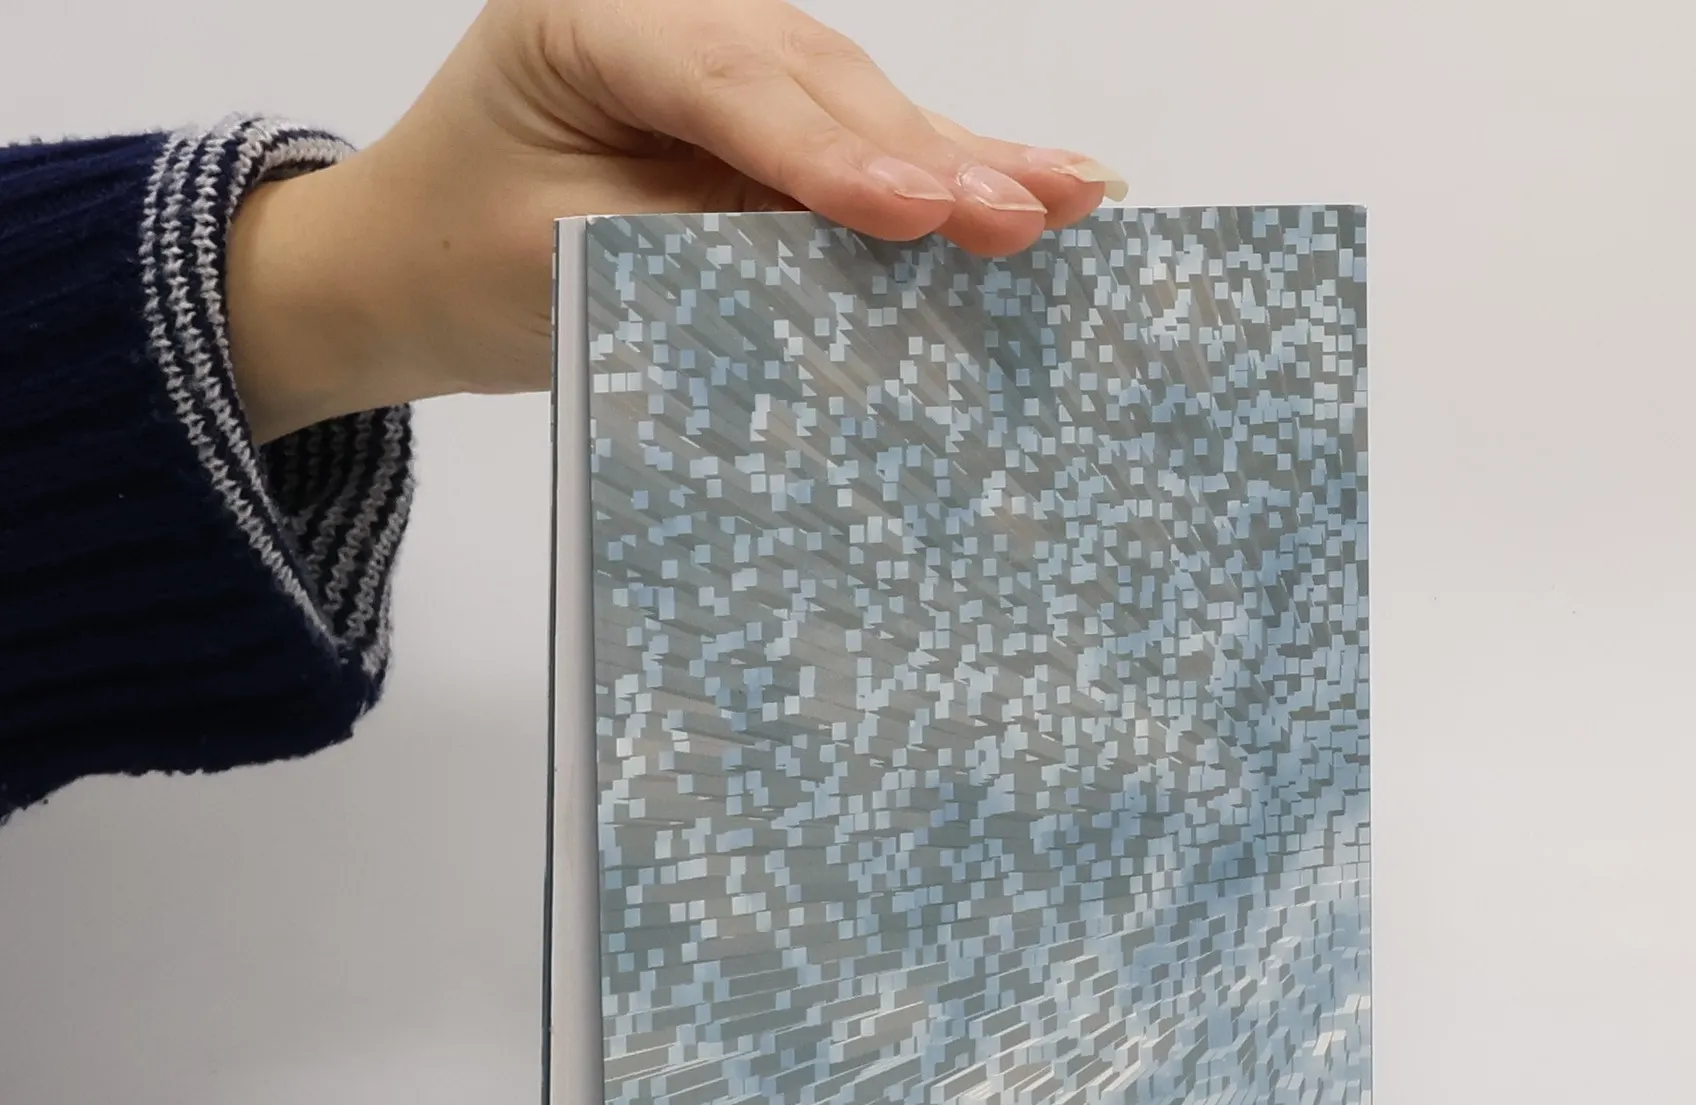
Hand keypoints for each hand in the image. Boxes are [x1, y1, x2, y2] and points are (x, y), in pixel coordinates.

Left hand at [226, 0, 1125, 441]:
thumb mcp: (566, 267)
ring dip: (962, 158)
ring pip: (854, 98)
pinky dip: (938, 168)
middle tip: (1031, 212)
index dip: (827, 156)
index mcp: (580, 20)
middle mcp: (660, 9)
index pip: (723, 84)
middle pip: (814, 79)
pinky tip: (1032, 179)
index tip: (913, 218)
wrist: (407, 267)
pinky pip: (853, 132)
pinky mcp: (751, 107)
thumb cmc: (464, 268)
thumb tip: (852, 269)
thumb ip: (699, 250)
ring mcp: (715, 47)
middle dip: (927, 155)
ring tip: (1071, 197)